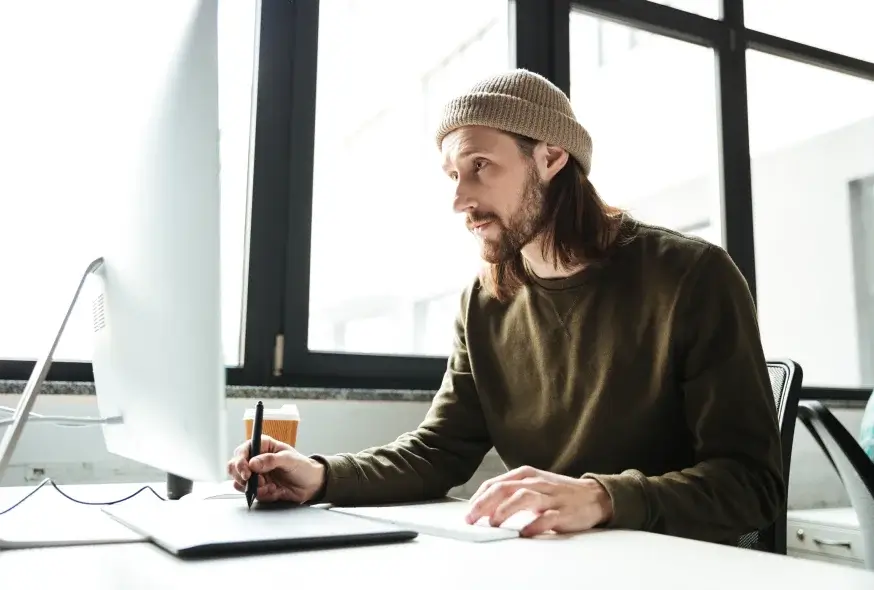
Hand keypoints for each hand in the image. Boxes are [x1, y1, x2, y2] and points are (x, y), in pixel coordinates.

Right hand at [227, 435, 325, 503]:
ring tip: (270, 486)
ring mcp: (256, 475)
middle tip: (254, 481)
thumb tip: (253, 463)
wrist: (311, 485)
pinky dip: (262, 494)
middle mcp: (256, 460)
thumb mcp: (289, 460)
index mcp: (263, 446)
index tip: (246, 471)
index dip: (240, 461)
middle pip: (235, 467)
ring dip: (254, 487)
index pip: (243, 450)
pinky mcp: (259, 488)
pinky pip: (251, 494)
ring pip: (240, 482)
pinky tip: (275, 491)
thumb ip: (271, 460)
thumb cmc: (303, 467)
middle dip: (242, 476)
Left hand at [465, 466, 612, 536]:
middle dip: (484, 503)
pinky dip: (534, 525)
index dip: (479, 497)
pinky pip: (547, 517)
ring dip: (505, 510)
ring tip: (493, 523)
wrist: (594, 495)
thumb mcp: (533, 484)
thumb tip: (484, 507)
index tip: (468, 512)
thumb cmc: (559, 492)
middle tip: (472, 518)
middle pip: (505, 489)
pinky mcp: (564, 512)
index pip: (496, 483)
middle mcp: (537, 483)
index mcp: (527, 474)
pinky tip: (524, 532)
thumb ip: (511, 492)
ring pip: (524, 498)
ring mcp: (550, 497)